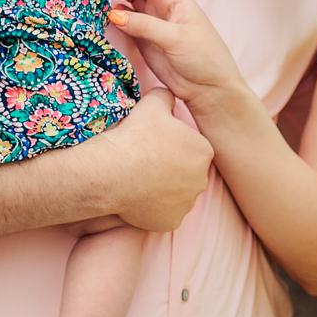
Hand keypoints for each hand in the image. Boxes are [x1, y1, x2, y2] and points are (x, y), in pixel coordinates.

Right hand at [101, 89, 213, 232]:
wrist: (112, 172)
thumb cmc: (134, 137)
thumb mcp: (152, 104)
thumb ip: (166, 96)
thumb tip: (168, 94)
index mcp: (203, 150)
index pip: (192, 147)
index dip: (173, 144)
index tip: (156, 143)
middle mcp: (202, 179)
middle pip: (187, 172)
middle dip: (172, 168)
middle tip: (147, 162)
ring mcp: (187, 204)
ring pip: (178, 194)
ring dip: (165, 189)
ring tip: (141, 179)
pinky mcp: (171, 222)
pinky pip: (165, 214)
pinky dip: (155, 208)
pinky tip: (139, 197)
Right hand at [107, 0, 244, 110]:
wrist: (207, 88)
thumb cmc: (204, 57)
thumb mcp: (176, 37)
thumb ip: (145, 25)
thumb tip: (114, 14)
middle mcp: (160, 4)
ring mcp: (149, 21)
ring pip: (126, 1)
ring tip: (101, 5)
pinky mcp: (141, 38)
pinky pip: (123, 22)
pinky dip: (112, 18)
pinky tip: (105, 20)